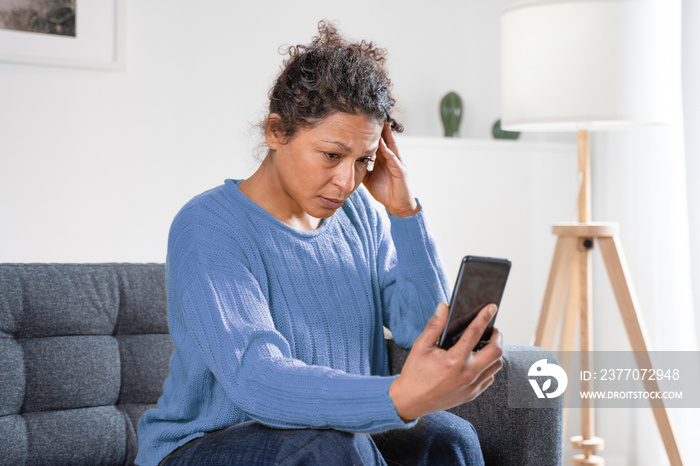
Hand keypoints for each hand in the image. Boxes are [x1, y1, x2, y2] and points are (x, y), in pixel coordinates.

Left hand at [362, 123, 418, 216]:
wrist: (397, 206)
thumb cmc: (385, 191)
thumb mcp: (369, 177)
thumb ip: (362, 168)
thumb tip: (348, 161)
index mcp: (385, 159)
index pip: (378, 142)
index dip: (372, 132)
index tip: (362, 121)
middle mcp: (392, 158)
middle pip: (386, 140)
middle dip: (381, 128)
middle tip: (373, 114)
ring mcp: (397, 164)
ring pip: (391, 146)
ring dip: (386, 135)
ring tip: (381, 123)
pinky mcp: (401, 172)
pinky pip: (394, 160)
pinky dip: (389, 152)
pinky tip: (383, 146)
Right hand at [388, 303, 503, 420]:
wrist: (411, 401)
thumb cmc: (415, 372)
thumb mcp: (421, 346)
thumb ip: (434, 325)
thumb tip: (443, 307)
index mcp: (453, 360)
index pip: (475, 333)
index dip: (484, 317)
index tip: (491, 307)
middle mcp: (466, 374)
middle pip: (496, 351)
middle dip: (497, 336)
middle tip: (492, 330)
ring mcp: (471, 386)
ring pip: (496, 365)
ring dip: (495, 353)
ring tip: (485, 345)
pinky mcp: (472, 394)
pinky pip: (490, 378)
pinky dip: (488, 367)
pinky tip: (478, 361)